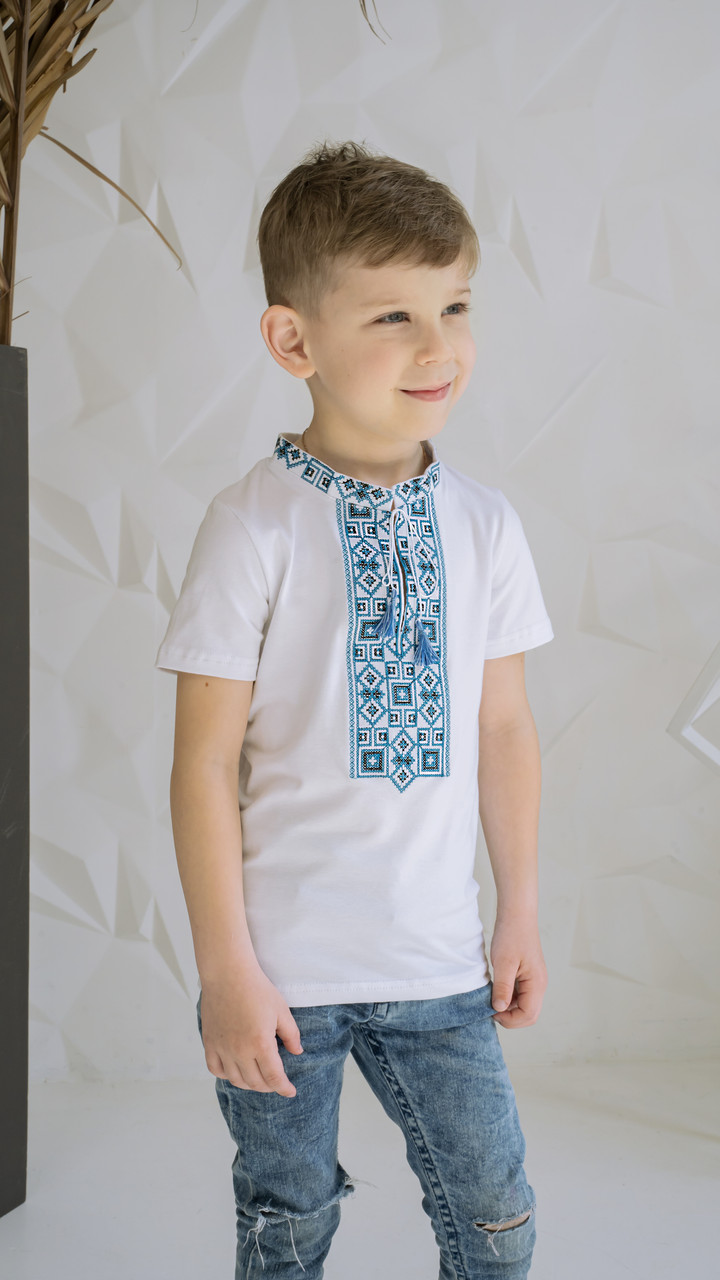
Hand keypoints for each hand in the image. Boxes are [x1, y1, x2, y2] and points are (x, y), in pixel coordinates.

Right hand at [199, 967, 303, 1096]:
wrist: (228, 974)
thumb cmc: (257, 989)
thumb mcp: (281, 1010)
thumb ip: (291, 1035)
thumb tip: (297, 1052)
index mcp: (260, 1044)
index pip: (274, 1077)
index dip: (284, 1088)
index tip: (290, 1091)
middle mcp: (239, 1051)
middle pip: (256, 1082)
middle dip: (269, 1086)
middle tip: (276, 1082)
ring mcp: (222, 1048)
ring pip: (236, 1080)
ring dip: (249, 1083)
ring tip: (258, 1078)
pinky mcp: (209, 1042)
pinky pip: (216, 1069)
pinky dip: (226, 1074)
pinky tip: (235, 1069)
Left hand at [489, 916, 546, 1028]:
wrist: (517, 915)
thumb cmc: (512, 935)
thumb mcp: (504, 963)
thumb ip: (503, 988)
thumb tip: (499, 1009)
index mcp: (537, 984)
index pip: (528, 1015)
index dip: (510, 1019)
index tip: (492, 1012)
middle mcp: (539, 985)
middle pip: (529, 1014)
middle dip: (511, 1017)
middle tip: (491, 1009)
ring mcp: (534, 980)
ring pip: (525, 1006)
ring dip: (509, 1008)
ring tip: (492, 998)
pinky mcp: (527, 975)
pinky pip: (521, 995)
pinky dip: (509, 998)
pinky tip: (497, 990)